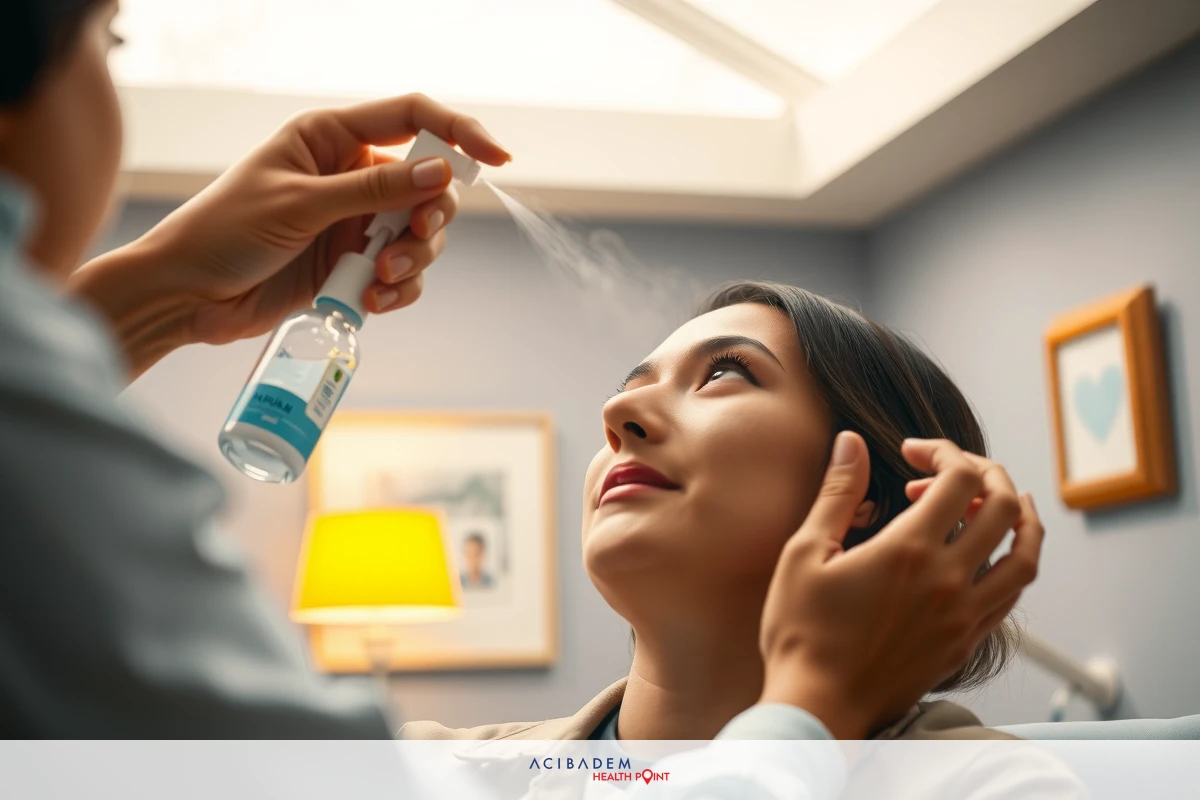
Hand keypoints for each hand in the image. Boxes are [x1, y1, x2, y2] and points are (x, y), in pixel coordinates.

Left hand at [72, 94, 509, 373]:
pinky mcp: (353, 265)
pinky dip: (399, 290)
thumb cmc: (224, 232)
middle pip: (428, 184)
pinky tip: (373, 302)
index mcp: (331, 138)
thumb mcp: (300, 204)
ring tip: (382, 281)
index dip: (458, 131)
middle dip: (431, 218)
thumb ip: (372, 188)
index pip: (411, 117)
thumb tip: (437, 170)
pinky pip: (403, 274)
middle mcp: (350, 175)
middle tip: (411, 241)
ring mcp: (354, 222)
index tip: (497, 157)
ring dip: (414, 260)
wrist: (188, 295)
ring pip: (421, 235)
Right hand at [757, 434, 1043, 738]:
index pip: (959, 478)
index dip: (943, 452)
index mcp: (909, 550)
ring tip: (1003, 500)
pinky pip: (1011, 595)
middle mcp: (949, 579)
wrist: (818, 705)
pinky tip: (989, 556)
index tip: (914, 452)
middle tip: (953, 470)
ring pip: (1026, 555)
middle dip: (985, 473)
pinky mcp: (966, 643)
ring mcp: (964, 615)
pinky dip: (1013, 563)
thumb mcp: (805, 552)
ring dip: (1020, 517)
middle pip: (1004, 506)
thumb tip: (851, 442)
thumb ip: (837, 493)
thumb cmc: (801, 631)